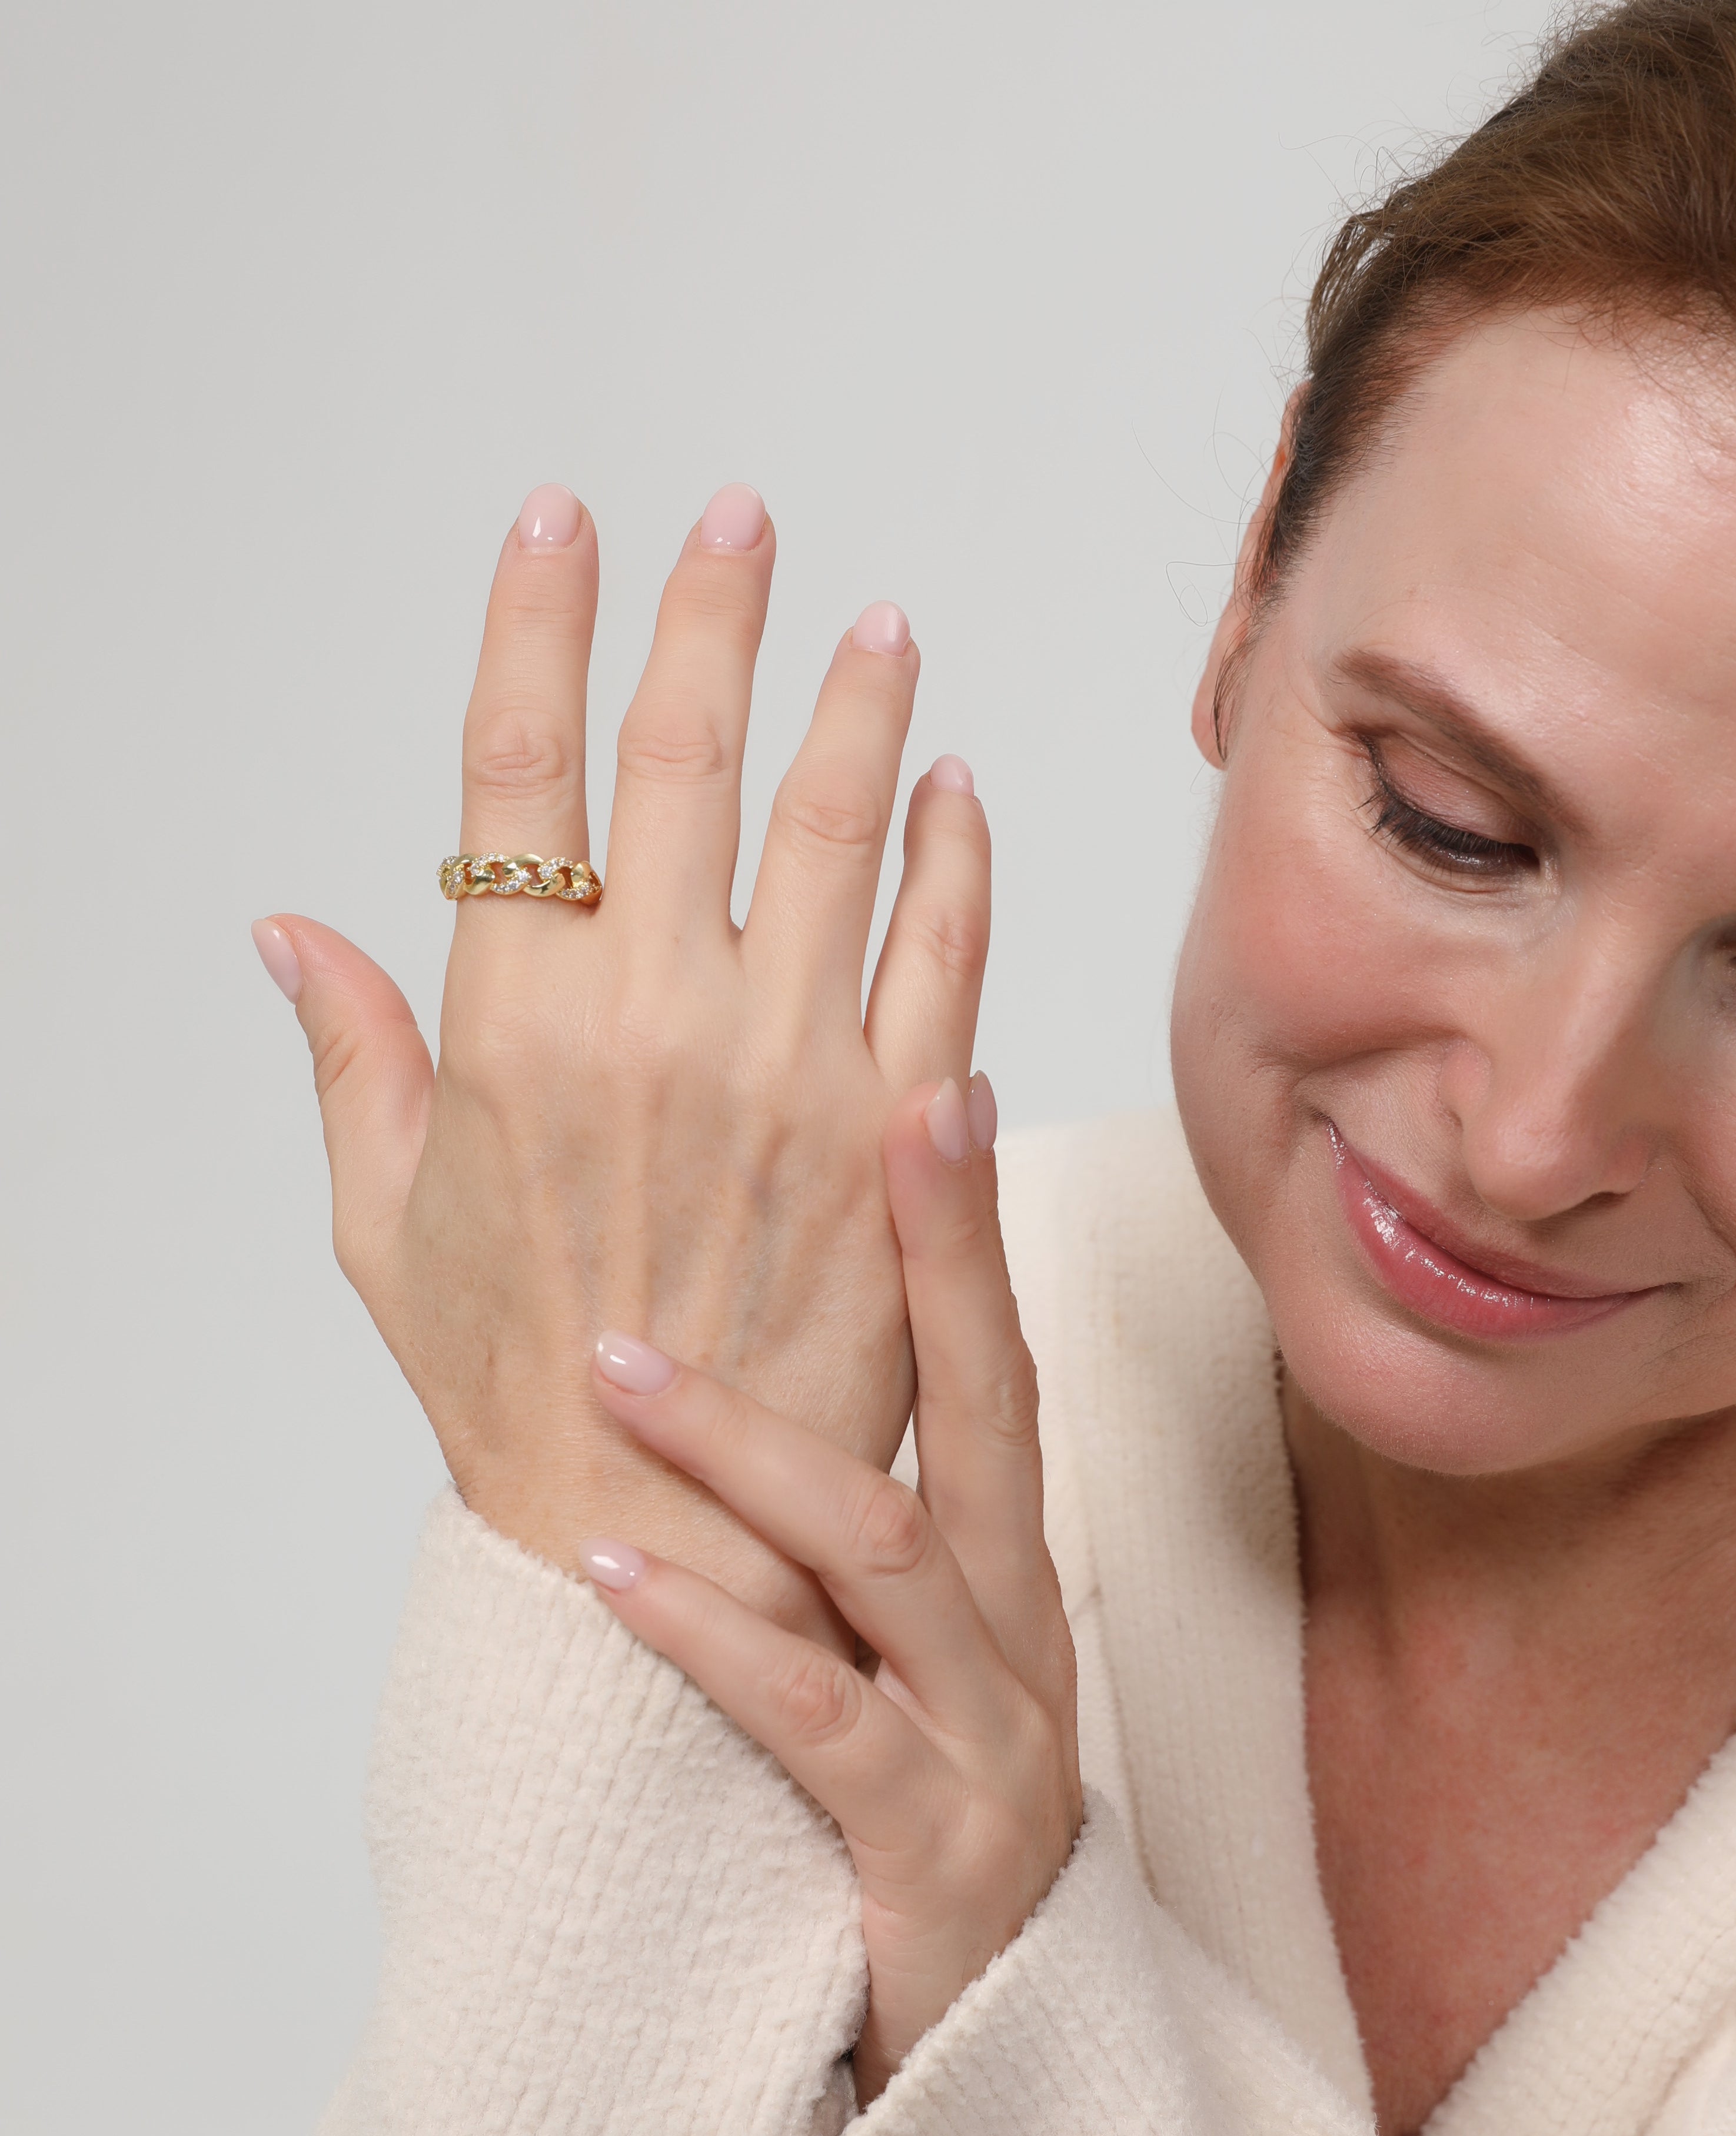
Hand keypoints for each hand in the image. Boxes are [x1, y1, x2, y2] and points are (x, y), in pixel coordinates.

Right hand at [253, 483, 989, 1627]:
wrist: (667, 1532)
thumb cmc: (512, 1386)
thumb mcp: (386, 1228)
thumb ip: (351, 1060)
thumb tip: (294, 932)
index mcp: (512, 1031)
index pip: (518, 777)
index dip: (536, 627)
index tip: (564, 525)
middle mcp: (654, 1025)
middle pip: (683, 762)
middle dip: (711, 616)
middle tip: (744, 520)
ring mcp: (790, 1075)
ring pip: (834, 832)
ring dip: (856, 706)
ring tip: (876, 623)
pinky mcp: (896, 1138)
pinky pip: (942, 957)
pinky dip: (956, 859)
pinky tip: (957, 790)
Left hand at [578, 1077, 1081, 2102]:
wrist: (989, 2065)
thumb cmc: (908, 1830)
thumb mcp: (898, 1671)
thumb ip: (842, 1540)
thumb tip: (740, 1397)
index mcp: (1006, 1577)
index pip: (995, 1369)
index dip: (970, 1230)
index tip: (938, 1085)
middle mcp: (1017, 1633)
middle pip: (990, 1410)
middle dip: (937, 1256)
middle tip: (866, 1109)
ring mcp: (989, 1739)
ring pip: (885, 1551)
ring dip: (750, 1446)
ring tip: (619, 1366)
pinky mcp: (928, 1846)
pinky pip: (814, 1714)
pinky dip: (708, 1635)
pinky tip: (611, 1575)